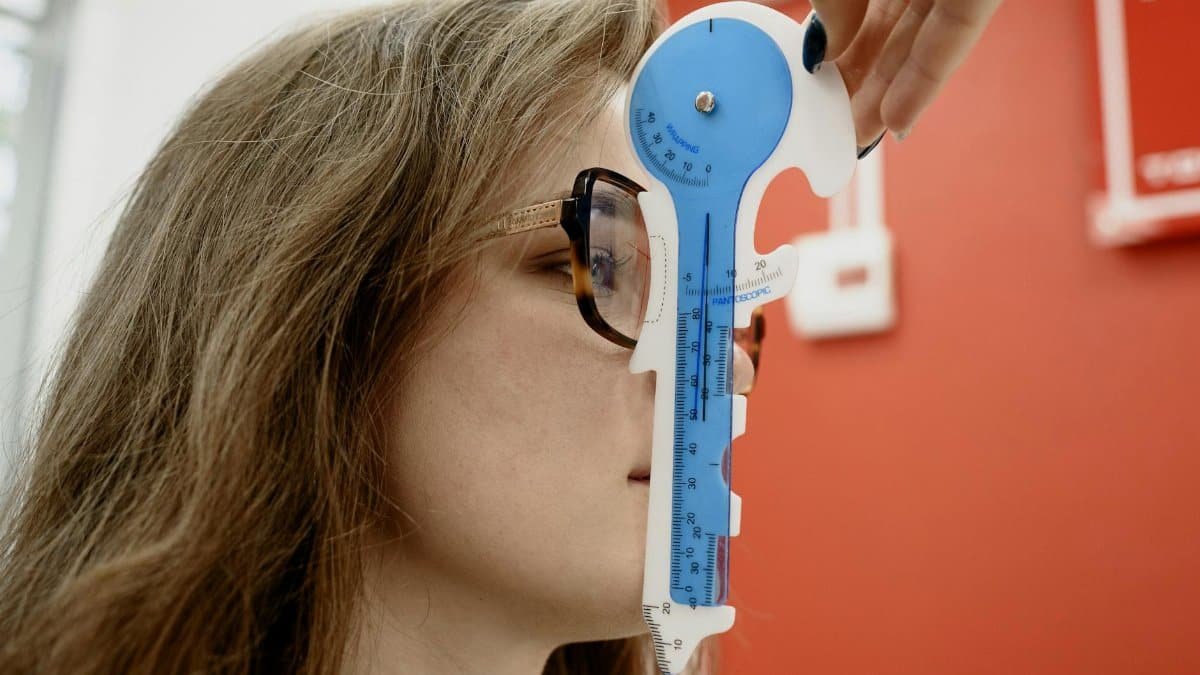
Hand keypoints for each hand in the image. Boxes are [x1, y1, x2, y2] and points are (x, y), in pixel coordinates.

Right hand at [802, 0, 1002, 155]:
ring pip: (916, 47)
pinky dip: (923, 84)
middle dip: (858, 88)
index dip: (831, 56)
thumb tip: (818, 53)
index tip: (811, 94)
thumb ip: (828, 6)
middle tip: (835, 132)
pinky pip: (951, 40)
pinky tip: (896, 122)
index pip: (851, 16)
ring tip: (860, 141)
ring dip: (888, 98)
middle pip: (883, 37)